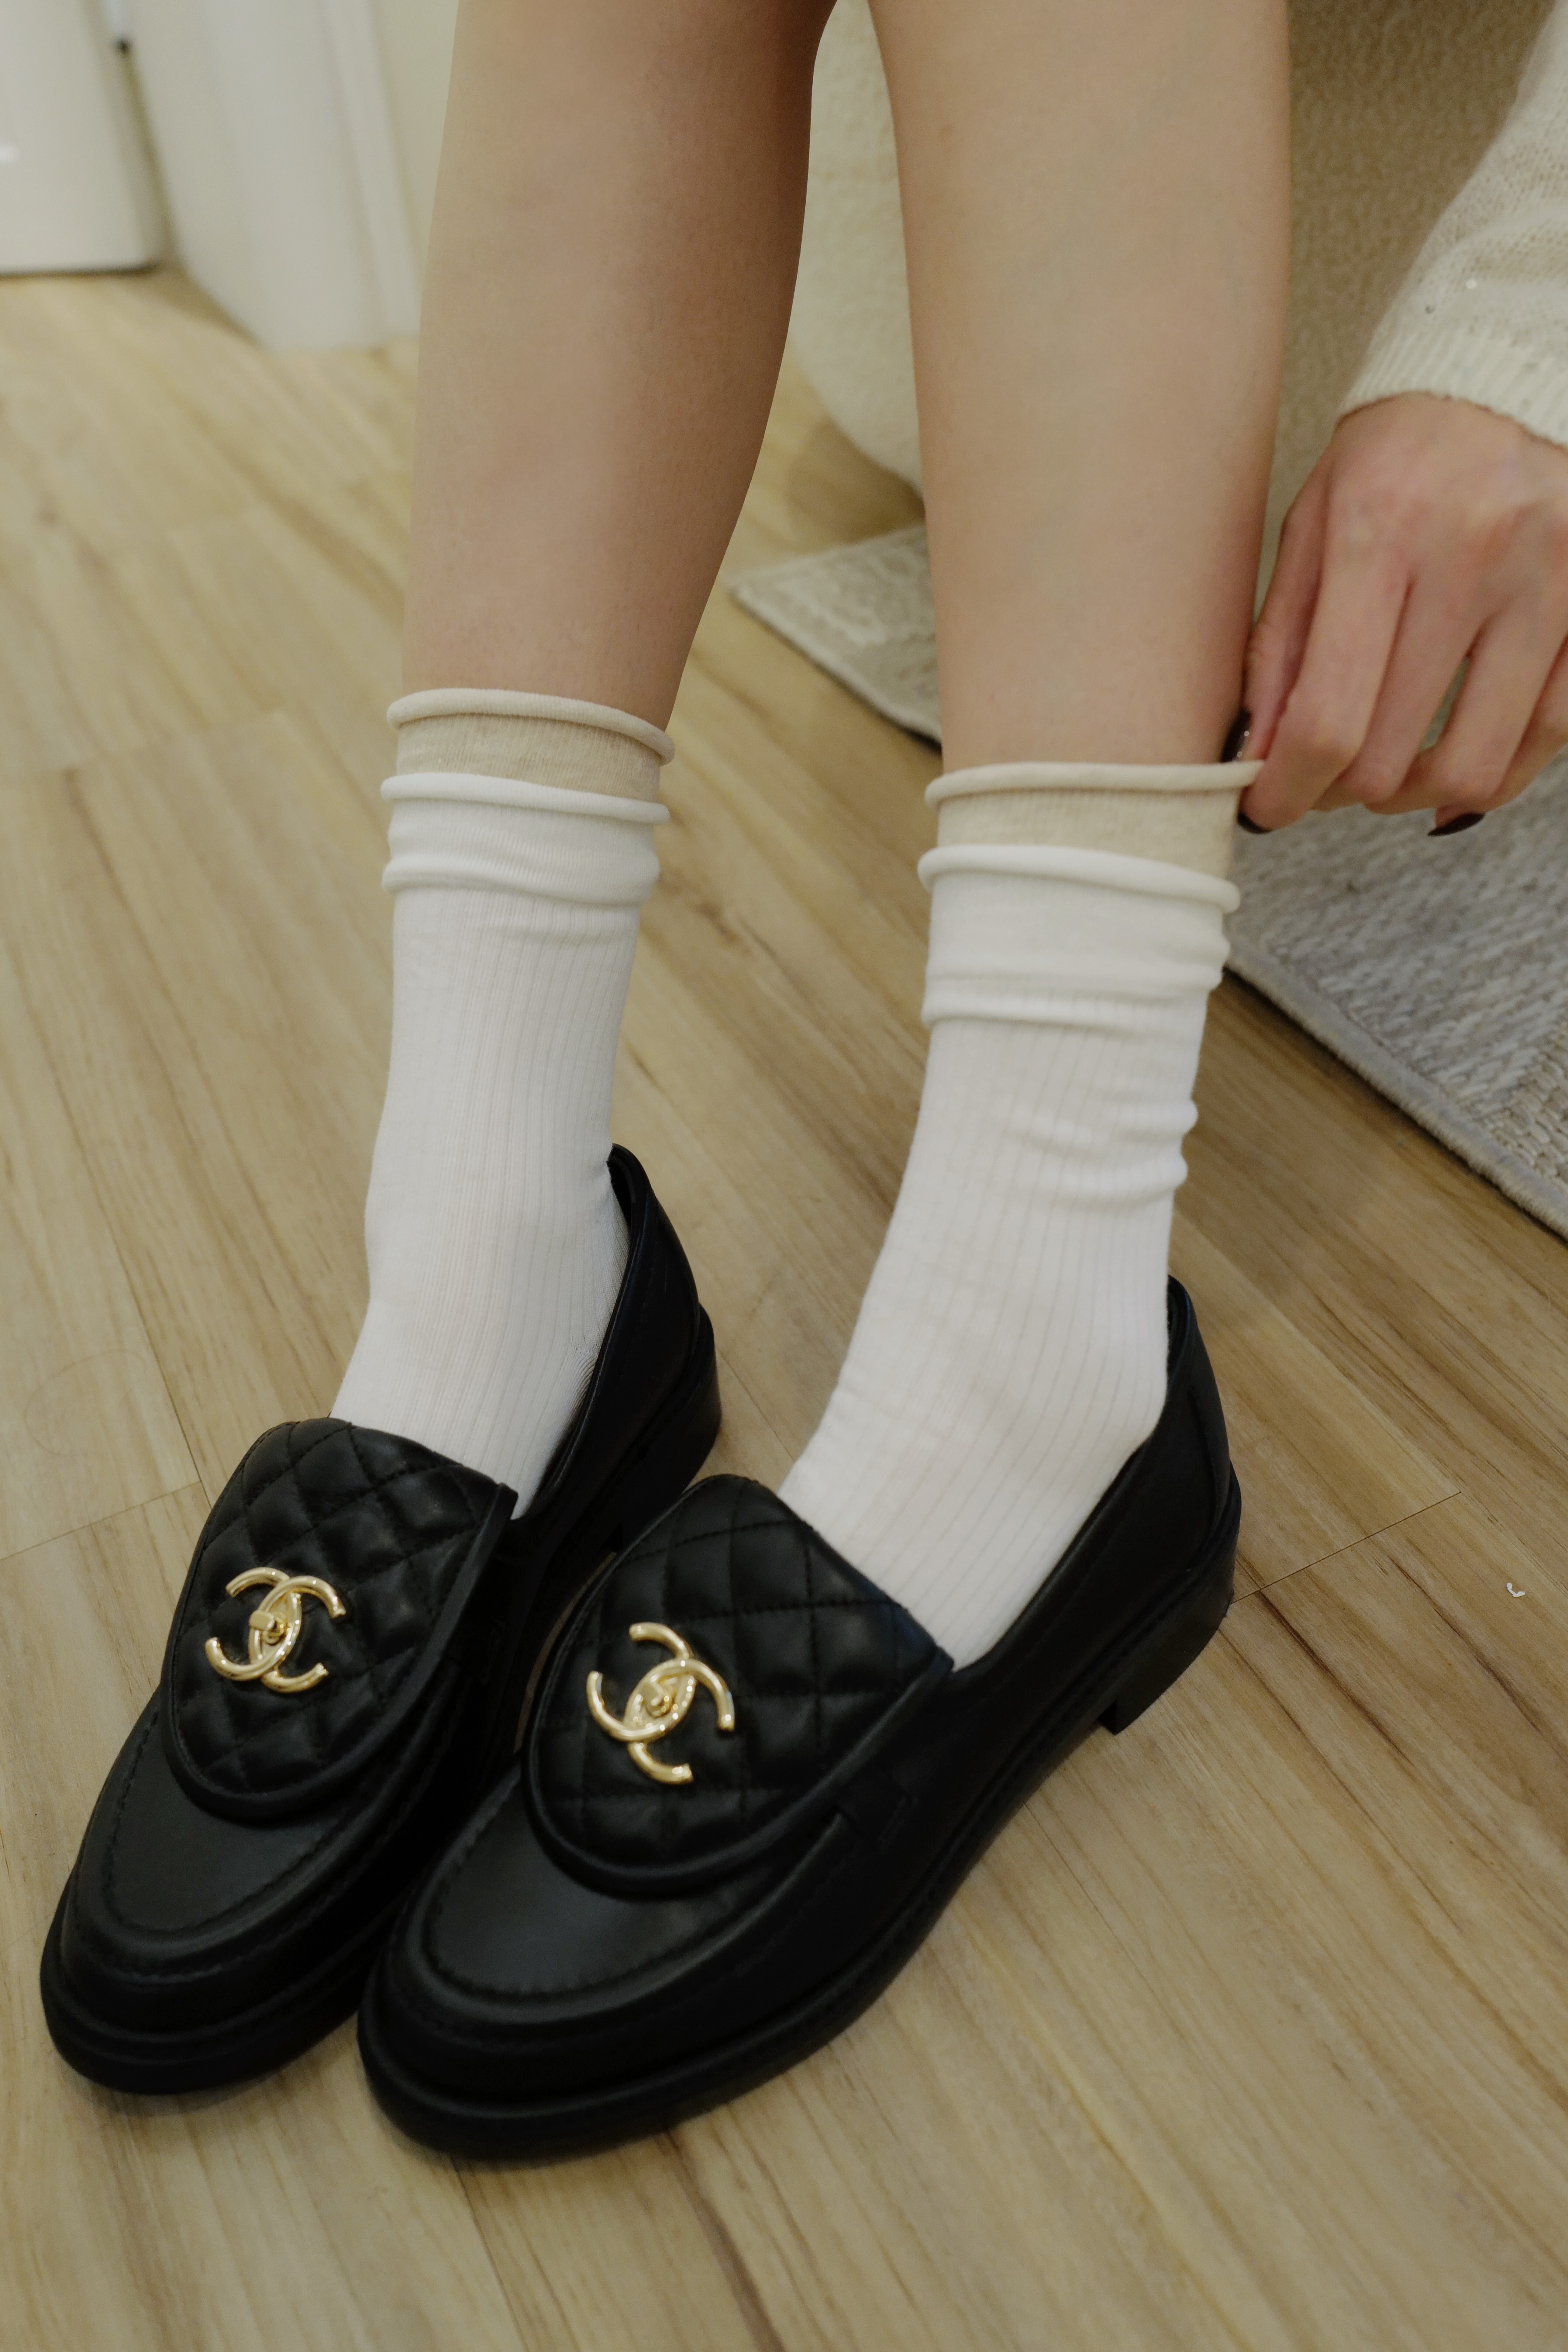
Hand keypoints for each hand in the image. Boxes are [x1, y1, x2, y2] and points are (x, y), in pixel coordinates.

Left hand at [1241, 392, 1567, 829]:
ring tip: (1388, 776)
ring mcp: (1549, 583)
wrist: (1507, 374)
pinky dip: (1492, 773)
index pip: (1327, 716)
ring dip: (1415, 795)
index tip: (1267, 808)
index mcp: (1381, 531)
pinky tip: (1454, 765)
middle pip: (1392, 754)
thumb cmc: (1400, 451)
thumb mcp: (1314, 522)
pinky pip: (1547, 736)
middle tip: (1323, 777)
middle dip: (1341, 790)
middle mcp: (1472, 557)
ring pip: (1474, 766)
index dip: (1288, 788)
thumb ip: (1279, 641)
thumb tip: (1254, 754)